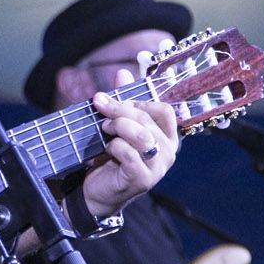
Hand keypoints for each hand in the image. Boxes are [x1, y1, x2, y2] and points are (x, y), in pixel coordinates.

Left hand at [79, 87, 179, 217]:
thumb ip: (123, 101)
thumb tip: (123, 72)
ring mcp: (158, 168)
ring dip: (118, 127)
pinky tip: (104, 150)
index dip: (139, 102)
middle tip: (99, 106)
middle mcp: (168, 152)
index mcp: (166, 137)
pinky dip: (113, 147)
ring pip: (142, 136)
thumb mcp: (117, 125)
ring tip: (104, 130)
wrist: (95, 191)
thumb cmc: (110, 156)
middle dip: (120, 110)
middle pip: (148, 119)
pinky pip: (128, 154)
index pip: (164, 110)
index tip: (118, 103)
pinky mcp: (143, 180)